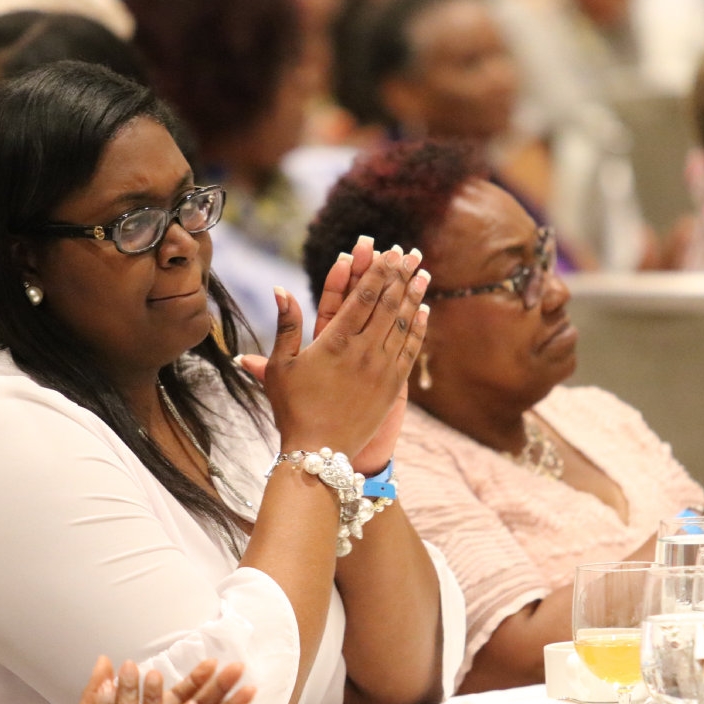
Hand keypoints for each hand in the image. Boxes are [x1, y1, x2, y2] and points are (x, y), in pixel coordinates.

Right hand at [262, 241, 428, 460]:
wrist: (319, 452)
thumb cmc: (293, 408)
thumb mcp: (280, 365)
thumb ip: (286, 325)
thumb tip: (280, 288)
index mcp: (334, 342)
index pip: (361, 297)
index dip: (376, 271)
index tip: (387, 252)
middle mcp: (362, 352)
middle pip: (386, 304)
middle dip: (398, 276)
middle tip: (410, 253)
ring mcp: (381, 369)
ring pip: (402, 324)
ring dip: (413, 296)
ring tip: (423, 273)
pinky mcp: (392, 386)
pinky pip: (410, 350)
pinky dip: (418, 328)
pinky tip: (423, 311)